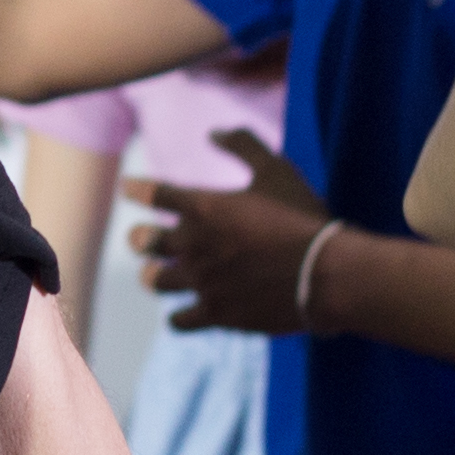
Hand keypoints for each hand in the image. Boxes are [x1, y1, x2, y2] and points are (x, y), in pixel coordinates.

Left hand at [131, 134, 336, 334]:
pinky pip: (178, 321)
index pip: (153, 193)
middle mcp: (193, 244)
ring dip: (154, 275)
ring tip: (157, 275)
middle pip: (143, 241)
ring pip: (154, 281)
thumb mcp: (276, 170)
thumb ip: (243, 145)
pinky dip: (178, 316)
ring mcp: (202, 282)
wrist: (324, 274)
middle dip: (140, 238)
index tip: (129, 188)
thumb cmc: (302, 217)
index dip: (137, 190)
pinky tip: (184, 312)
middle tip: (142, 239)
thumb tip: (214, 132)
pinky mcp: (216, 314)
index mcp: (204, 206)